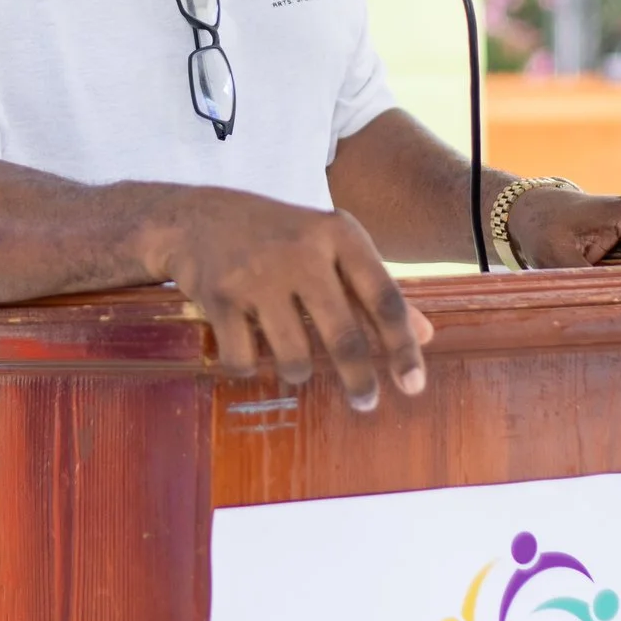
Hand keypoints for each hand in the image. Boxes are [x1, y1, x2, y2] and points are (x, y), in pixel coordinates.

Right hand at [136, 187, 433, 411]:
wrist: (194, 217)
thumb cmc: (277, 235)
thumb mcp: (329, 246)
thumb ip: (373, 289)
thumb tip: (426, 336)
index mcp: (338, 233)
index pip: (383, 298)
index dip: (402, 347)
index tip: (414, 386)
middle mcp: (301, 251)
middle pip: (343, 336)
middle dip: (359, 380)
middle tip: (366, 403)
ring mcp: (258, 274)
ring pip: (295, 357)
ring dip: (298, 371)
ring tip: (294, 359)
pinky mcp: (219, 297)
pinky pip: (245, 361)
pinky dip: (249, 367)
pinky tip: (247, 348)